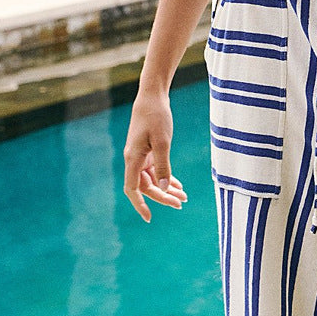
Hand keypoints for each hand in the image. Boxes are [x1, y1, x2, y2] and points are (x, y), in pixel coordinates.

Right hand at [122, 88, 187, 222]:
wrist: (152, 97)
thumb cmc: (156, 117)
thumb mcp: (163, 142)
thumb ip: (163, 166)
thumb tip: (164, 189)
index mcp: (133, 158)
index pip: (132, 189)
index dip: (140, 204)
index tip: (149, 217)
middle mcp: (134, 160)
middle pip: (146, 187)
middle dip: (163, 197)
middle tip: (181, 204)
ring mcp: (141, 156)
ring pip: (153, 180)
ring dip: (167, 189)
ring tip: (184, 198)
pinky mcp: (148, 152)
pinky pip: (156, 171)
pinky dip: (167, 179)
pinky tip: (179, 186)